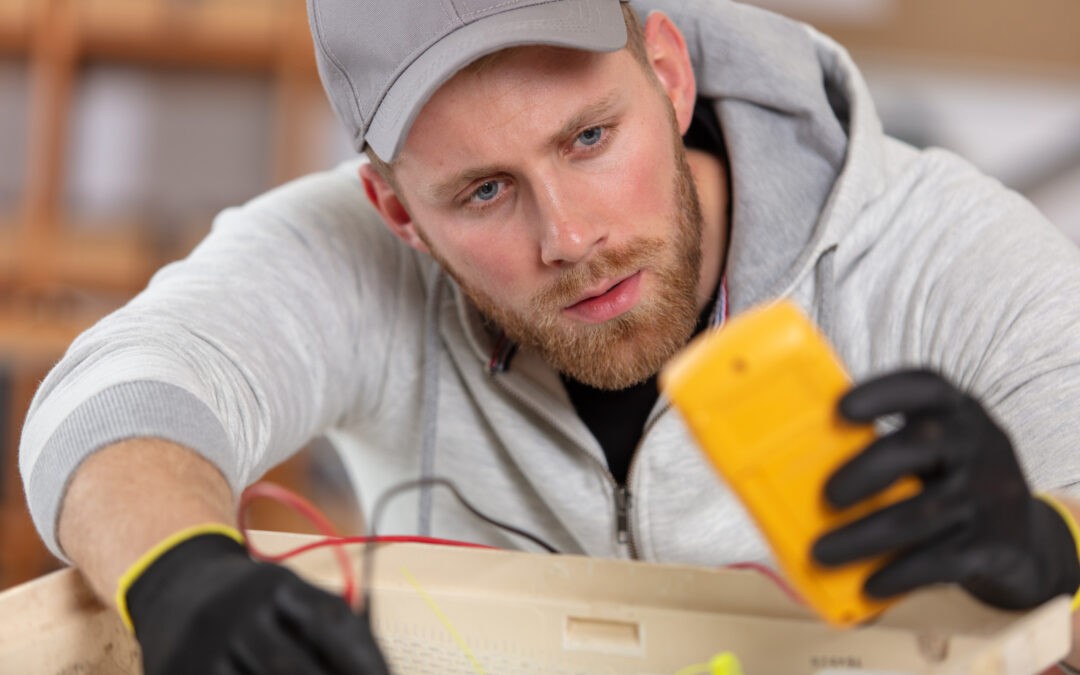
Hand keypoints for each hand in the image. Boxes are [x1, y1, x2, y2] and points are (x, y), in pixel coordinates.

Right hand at [126, 533, 389, 674]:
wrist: (176, 590)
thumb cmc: (257, 604)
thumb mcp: (293, 596)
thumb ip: (334, 628)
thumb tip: (380, 670)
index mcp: (277, 584)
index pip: (330, 620)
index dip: (365, 658)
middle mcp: (239, 611)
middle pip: (292, 666)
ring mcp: (206, 647)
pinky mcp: (182, 671)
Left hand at [812, 369, 1079, 609]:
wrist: (1022, 539)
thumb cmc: (950, 482)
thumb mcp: (935, 452)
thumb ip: (889, 446)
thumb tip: (798, 467)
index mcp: (956, 411)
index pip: (925, 385)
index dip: (884, 392)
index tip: (842, 408)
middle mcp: (979, 443)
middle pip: (921, 444)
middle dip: (865, 471)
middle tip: (825, 497)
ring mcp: (992, 494)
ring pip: (921, 514)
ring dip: (863, 536)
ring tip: (821, 552)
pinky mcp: (996, 544)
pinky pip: (941, 560)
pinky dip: (898, 574)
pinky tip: (868, 584)